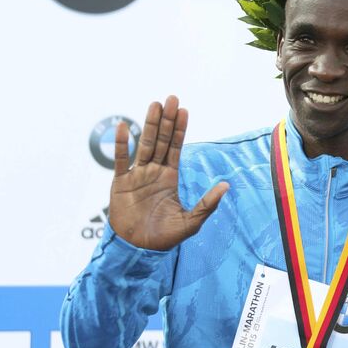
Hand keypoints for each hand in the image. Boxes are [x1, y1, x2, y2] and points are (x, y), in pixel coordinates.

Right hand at [108, 95, 228, 249]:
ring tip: (154, 104)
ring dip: (149, 124)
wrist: (138, 249)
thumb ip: (208, 204)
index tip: (184, 110)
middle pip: (162, 140)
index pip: (176, 148)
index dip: (180, 129)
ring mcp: (137, 175)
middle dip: (167, 120)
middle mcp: (154, 172)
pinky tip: (124, 125)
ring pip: (144, 144)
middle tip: (171, 98)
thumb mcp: (191, 222)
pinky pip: (121, 160)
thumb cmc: (165, 237)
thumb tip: (226, 185)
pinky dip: (121, 143)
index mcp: (170, 177)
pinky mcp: (120, 183)